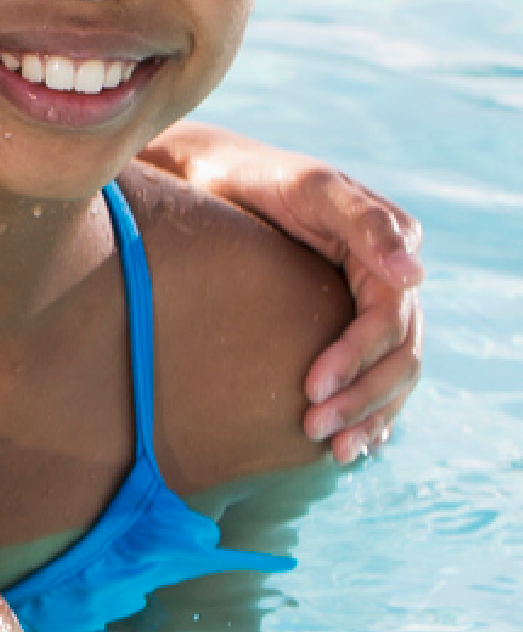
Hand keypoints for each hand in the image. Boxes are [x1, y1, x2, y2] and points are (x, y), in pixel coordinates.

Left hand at [140, 122, 421, 461]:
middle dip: (363, 399)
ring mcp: (367, 304)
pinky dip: (368, 411)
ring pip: (391, 374)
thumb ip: (365, 222)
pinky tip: (355, 444)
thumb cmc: (262, 178)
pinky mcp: (342, 321)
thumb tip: (414, 274)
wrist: (217, 178)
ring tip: (338, 452)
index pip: (389, 322)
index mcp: (389, 251)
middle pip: (398, 356)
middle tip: (315, 431)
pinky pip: (371, 374)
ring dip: (370, 416)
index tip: (313, 388)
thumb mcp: (312, 188)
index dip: (358, 359)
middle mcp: (387, 282)